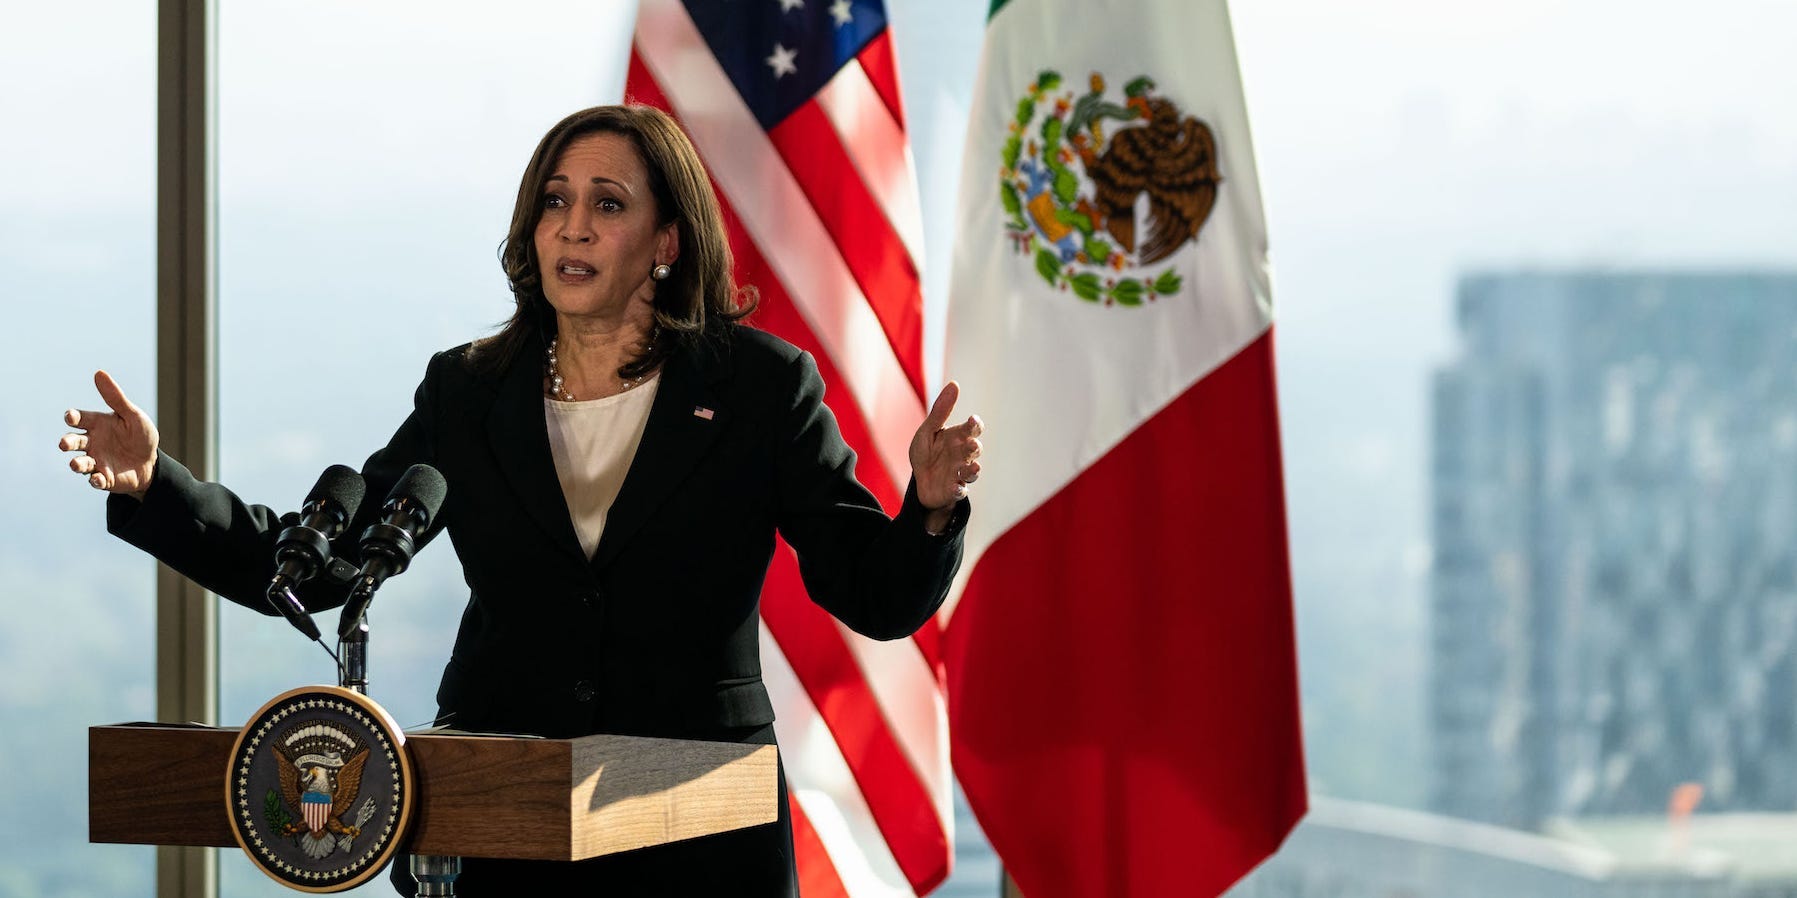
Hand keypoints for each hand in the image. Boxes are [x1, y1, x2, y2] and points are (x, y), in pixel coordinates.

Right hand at [60, 370, 158, 499]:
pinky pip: (95, 480)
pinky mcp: (103, 478)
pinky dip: (94, 480)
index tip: (70, 417)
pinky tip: (97, 478)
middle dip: (67, 442)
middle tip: (65, 444)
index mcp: (96, 424)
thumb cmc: (140, 435)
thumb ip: (115, 397)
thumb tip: (99, 373)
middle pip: (73, 441)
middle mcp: (91, 443)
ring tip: (76, 464)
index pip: (79, 419)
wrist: (151, 463)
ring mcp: (96, 461)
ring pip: (79, 463)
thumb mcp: (132, 415)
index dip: (72, 417)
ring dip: (76, 464)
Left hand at [910, 381, 982, 518]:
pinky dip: (959, 490)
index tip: (972, 421)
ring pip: (972, 471)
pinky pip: (960, 491)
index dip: (974, 425)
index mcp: (958, 438)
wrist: (920, 480)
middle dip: (974, 448)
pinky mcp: (953, 490)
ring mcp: (960, 473)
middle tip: (971, 445)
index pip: (972, 429)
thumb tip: (955, 384)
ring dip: (974, 470)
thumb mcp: (929, 430)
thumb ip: (941, 410)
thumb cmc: (927, 452)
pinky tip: (955, 487)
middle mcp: (963, 455)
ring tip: (974, 468)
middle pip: (974, 450)